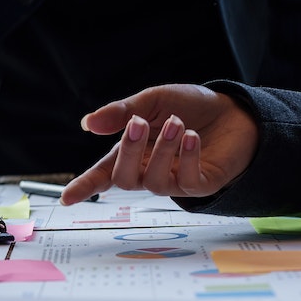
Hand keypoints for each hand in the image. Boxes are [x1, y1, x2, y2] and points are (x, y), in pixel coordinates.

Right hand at [62, 84, 259, 203]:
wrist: (234, 109)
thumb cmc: (190, 106)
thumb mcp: (154, 100)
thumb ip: (122, 112)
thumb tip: (88, 123)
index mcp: (133, 152)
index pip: (103, 174)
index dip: (84, 186)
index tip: (66, 199)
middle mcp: (150, 171)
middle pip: (125, 179)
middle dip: (129, 151)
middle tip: (139, 122)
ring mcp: (174, 181)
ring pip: (155, 181)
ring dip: (164, 150)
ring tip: (178, 123)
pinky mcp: (200, 185)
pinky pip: (186, 182)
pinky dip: (187, 157)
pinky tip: (193, 136)